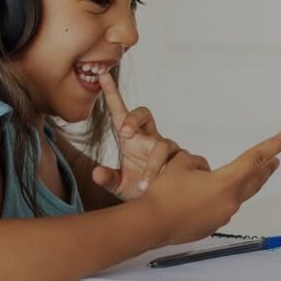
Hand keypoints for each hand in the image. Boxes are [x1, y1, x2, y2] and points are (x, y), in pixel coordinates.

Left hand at [91, 71, 177, 199]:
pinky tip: (166, 184)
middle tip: (124, 133)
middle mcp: (151, 138)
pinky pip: (180, 161)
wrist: (165, 205)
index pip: (121, 113)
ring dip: (152, 165)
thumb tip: (96, 173)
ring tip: (144, 185)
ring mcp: (169, 148)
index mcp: (133, 139)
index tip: (102, 76)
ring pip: (163, 145)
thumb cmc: (139, 190)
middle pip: (145, 113)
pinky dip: (170, 173)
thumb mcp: (120, 186)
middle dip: (134, 119)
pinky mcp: (185, 160)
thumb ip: (108, 179)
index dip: (112, 94)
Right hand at [142, 126, 280, 245]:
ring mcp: (222, 216)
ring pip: (237, 195)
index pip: (257, 157)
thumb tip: (206, 171)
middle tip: (277, 158)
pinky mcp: (211, 226)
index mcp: (227, 182)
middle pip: (255, 180)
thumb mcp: (180, 164)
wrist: (150, 224)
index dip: (277, 142)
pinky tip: (203, 196)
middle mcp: (230, 201)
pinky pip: (221, 207)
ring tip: (235, 174)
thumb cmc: (164, 193)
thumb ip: (198, 162)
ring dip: (238, 183)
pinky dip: (219, 198)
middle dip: (266, 168)